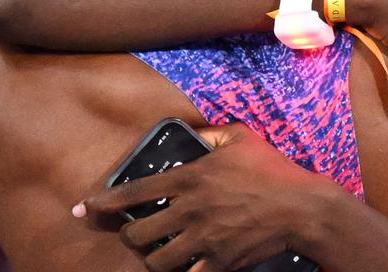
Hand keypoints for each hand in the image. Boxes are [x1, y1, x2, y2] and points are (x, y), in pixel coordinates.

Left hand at [78, 124, 338, 271]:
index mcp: (191, 177)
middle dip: (130, 236)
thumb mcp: (242, 138)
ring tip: (158, 253)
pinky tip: (184, 268)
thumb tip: (194, 131)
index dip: (104, 202)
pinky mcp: (220, 262)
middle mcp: (191, 209)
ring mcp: (204, 238)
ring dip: (153, 258)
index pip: (134, 192)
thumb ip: (212, 133)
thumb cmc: (273, 169)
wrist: (302, 207)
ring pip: (157, 260)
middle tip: (136, 234)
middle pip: (138, 234)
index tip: (86, 208)